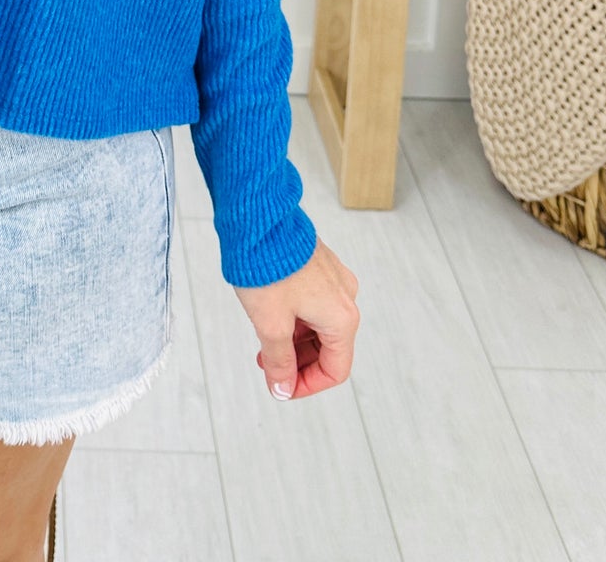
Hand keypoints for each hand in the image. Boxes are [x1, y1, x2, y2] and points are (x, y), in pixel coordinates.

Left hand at [232, 236, 358, 400]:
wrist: (261, 217)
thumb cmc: (268, 266)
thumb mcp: (270, 323)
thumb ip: (279, 362)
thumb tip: (282, 388)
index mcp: (341, 317)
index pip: (335, 370)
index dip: (307, 385)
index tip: (280, 386)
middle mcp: (345, 297)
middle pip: (329, 348)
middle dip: (297, 362)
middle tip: (267, 365)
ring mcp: (334, 279)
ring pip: (319, 326)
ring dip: (294, 341)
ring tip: (263, 343)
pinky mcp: (320, 266)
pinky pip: (313, 304)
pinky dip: (295, 319)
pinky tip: (271, 317)